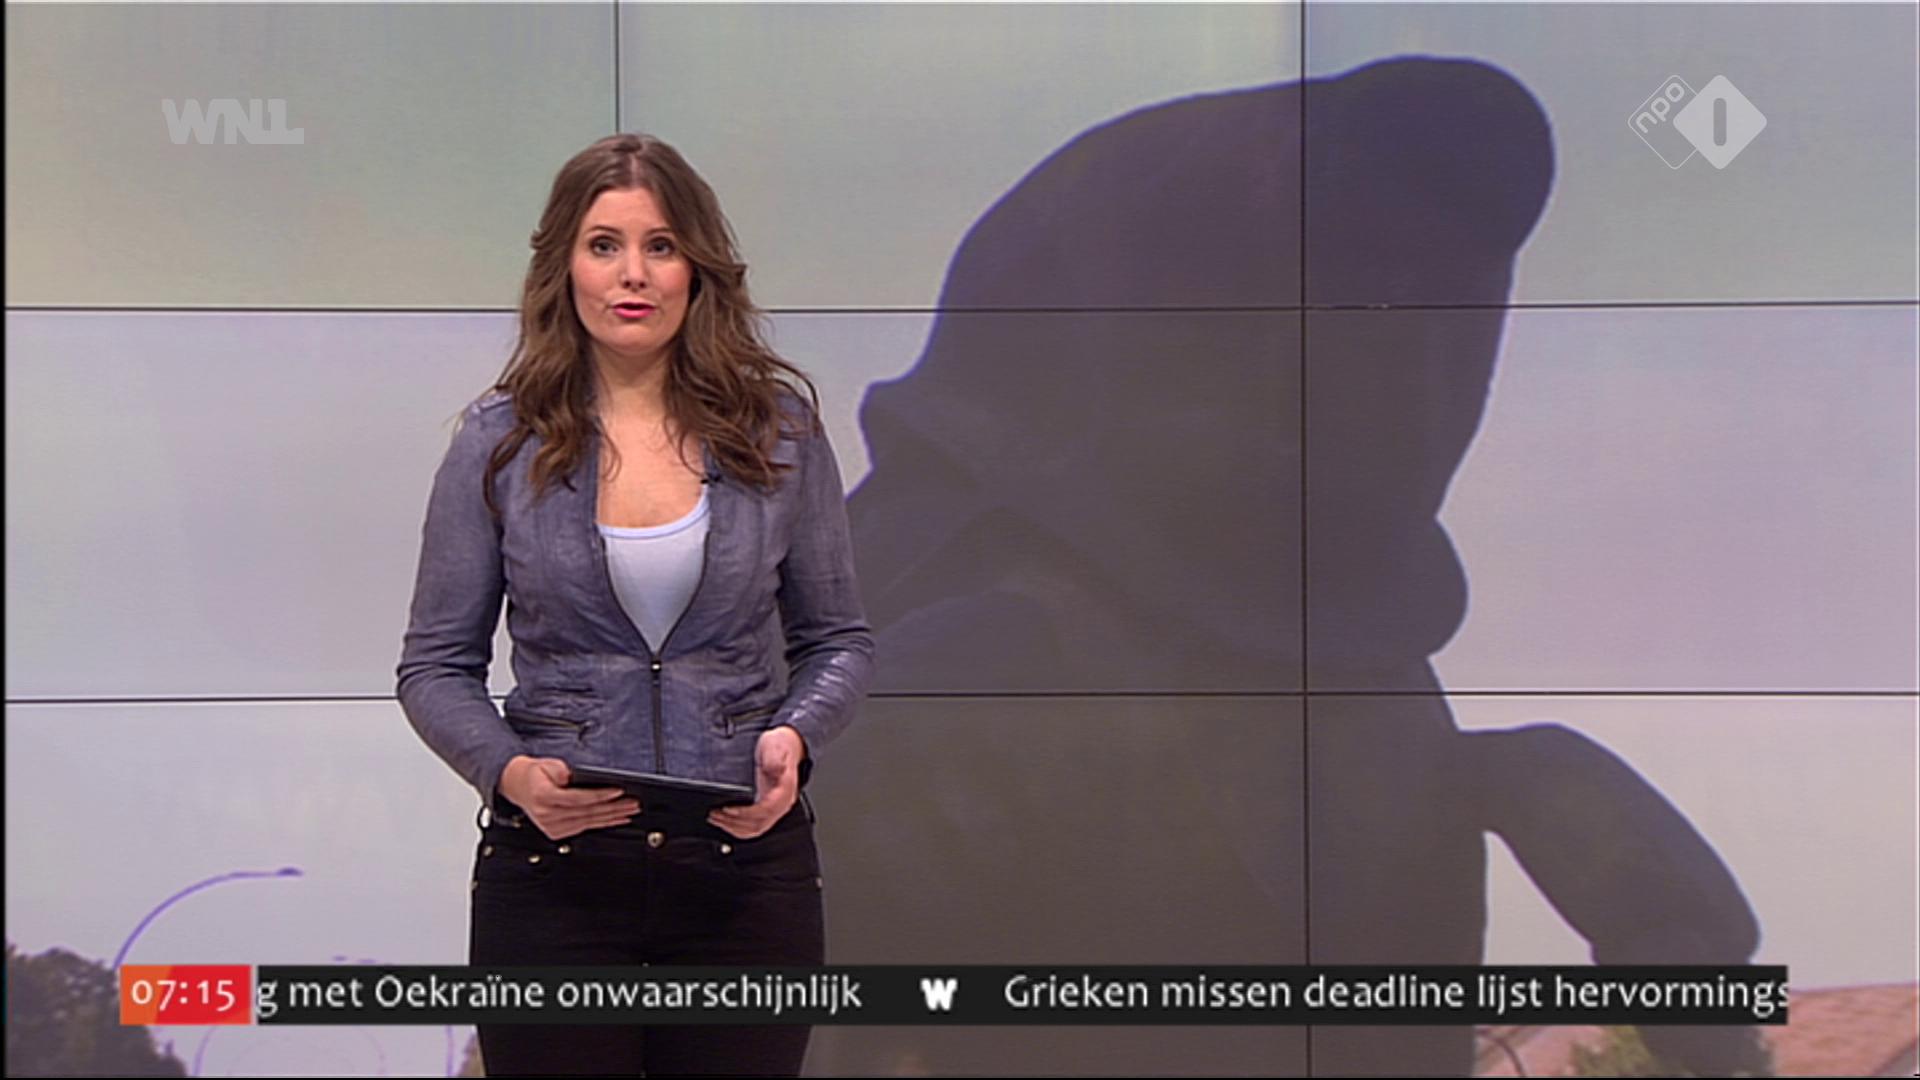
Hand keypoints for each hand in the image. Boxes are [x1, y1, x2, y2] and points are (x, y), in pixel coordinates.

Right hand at [497, 755, 638, 840]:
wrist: (519, 786)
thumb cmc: (536, 774)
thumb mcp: (547, 763)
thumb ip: (560, 770)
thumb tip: (572, 776)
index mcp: (543, 796)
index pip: (578, 798)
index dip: (600, 795)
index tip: (618, 791)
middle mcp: (547, 815)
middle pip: (587, 812)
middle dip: (613, 807)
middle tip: (633, 803)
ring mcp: (552, 826)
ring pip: (589, 822)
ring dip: (612, 817)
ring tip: (631, 811)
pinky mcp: (557, 832)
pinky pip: (585, 827)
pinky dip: (603, 823)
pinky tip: (616, 820)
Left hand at [710, 726, 805, 838]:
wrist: (787, 745)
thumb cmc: (780, 746)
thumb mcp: (777, 746)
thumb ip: (775, 758)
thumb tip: (775, 768)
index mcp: (785, 791)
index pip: (766, 810)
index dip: (746, 813)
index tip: (728, 808)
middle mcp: (781, 803)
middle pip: (758, 823)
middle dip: (733, 822)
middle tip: (715, 815)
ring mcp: (774, 808)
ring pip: (754, 828)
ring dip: (733, 827)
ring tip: (715, 819)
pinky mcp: (767, 809)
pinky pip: (753, 826)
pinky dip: (738, 829)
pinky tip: (726, 823)